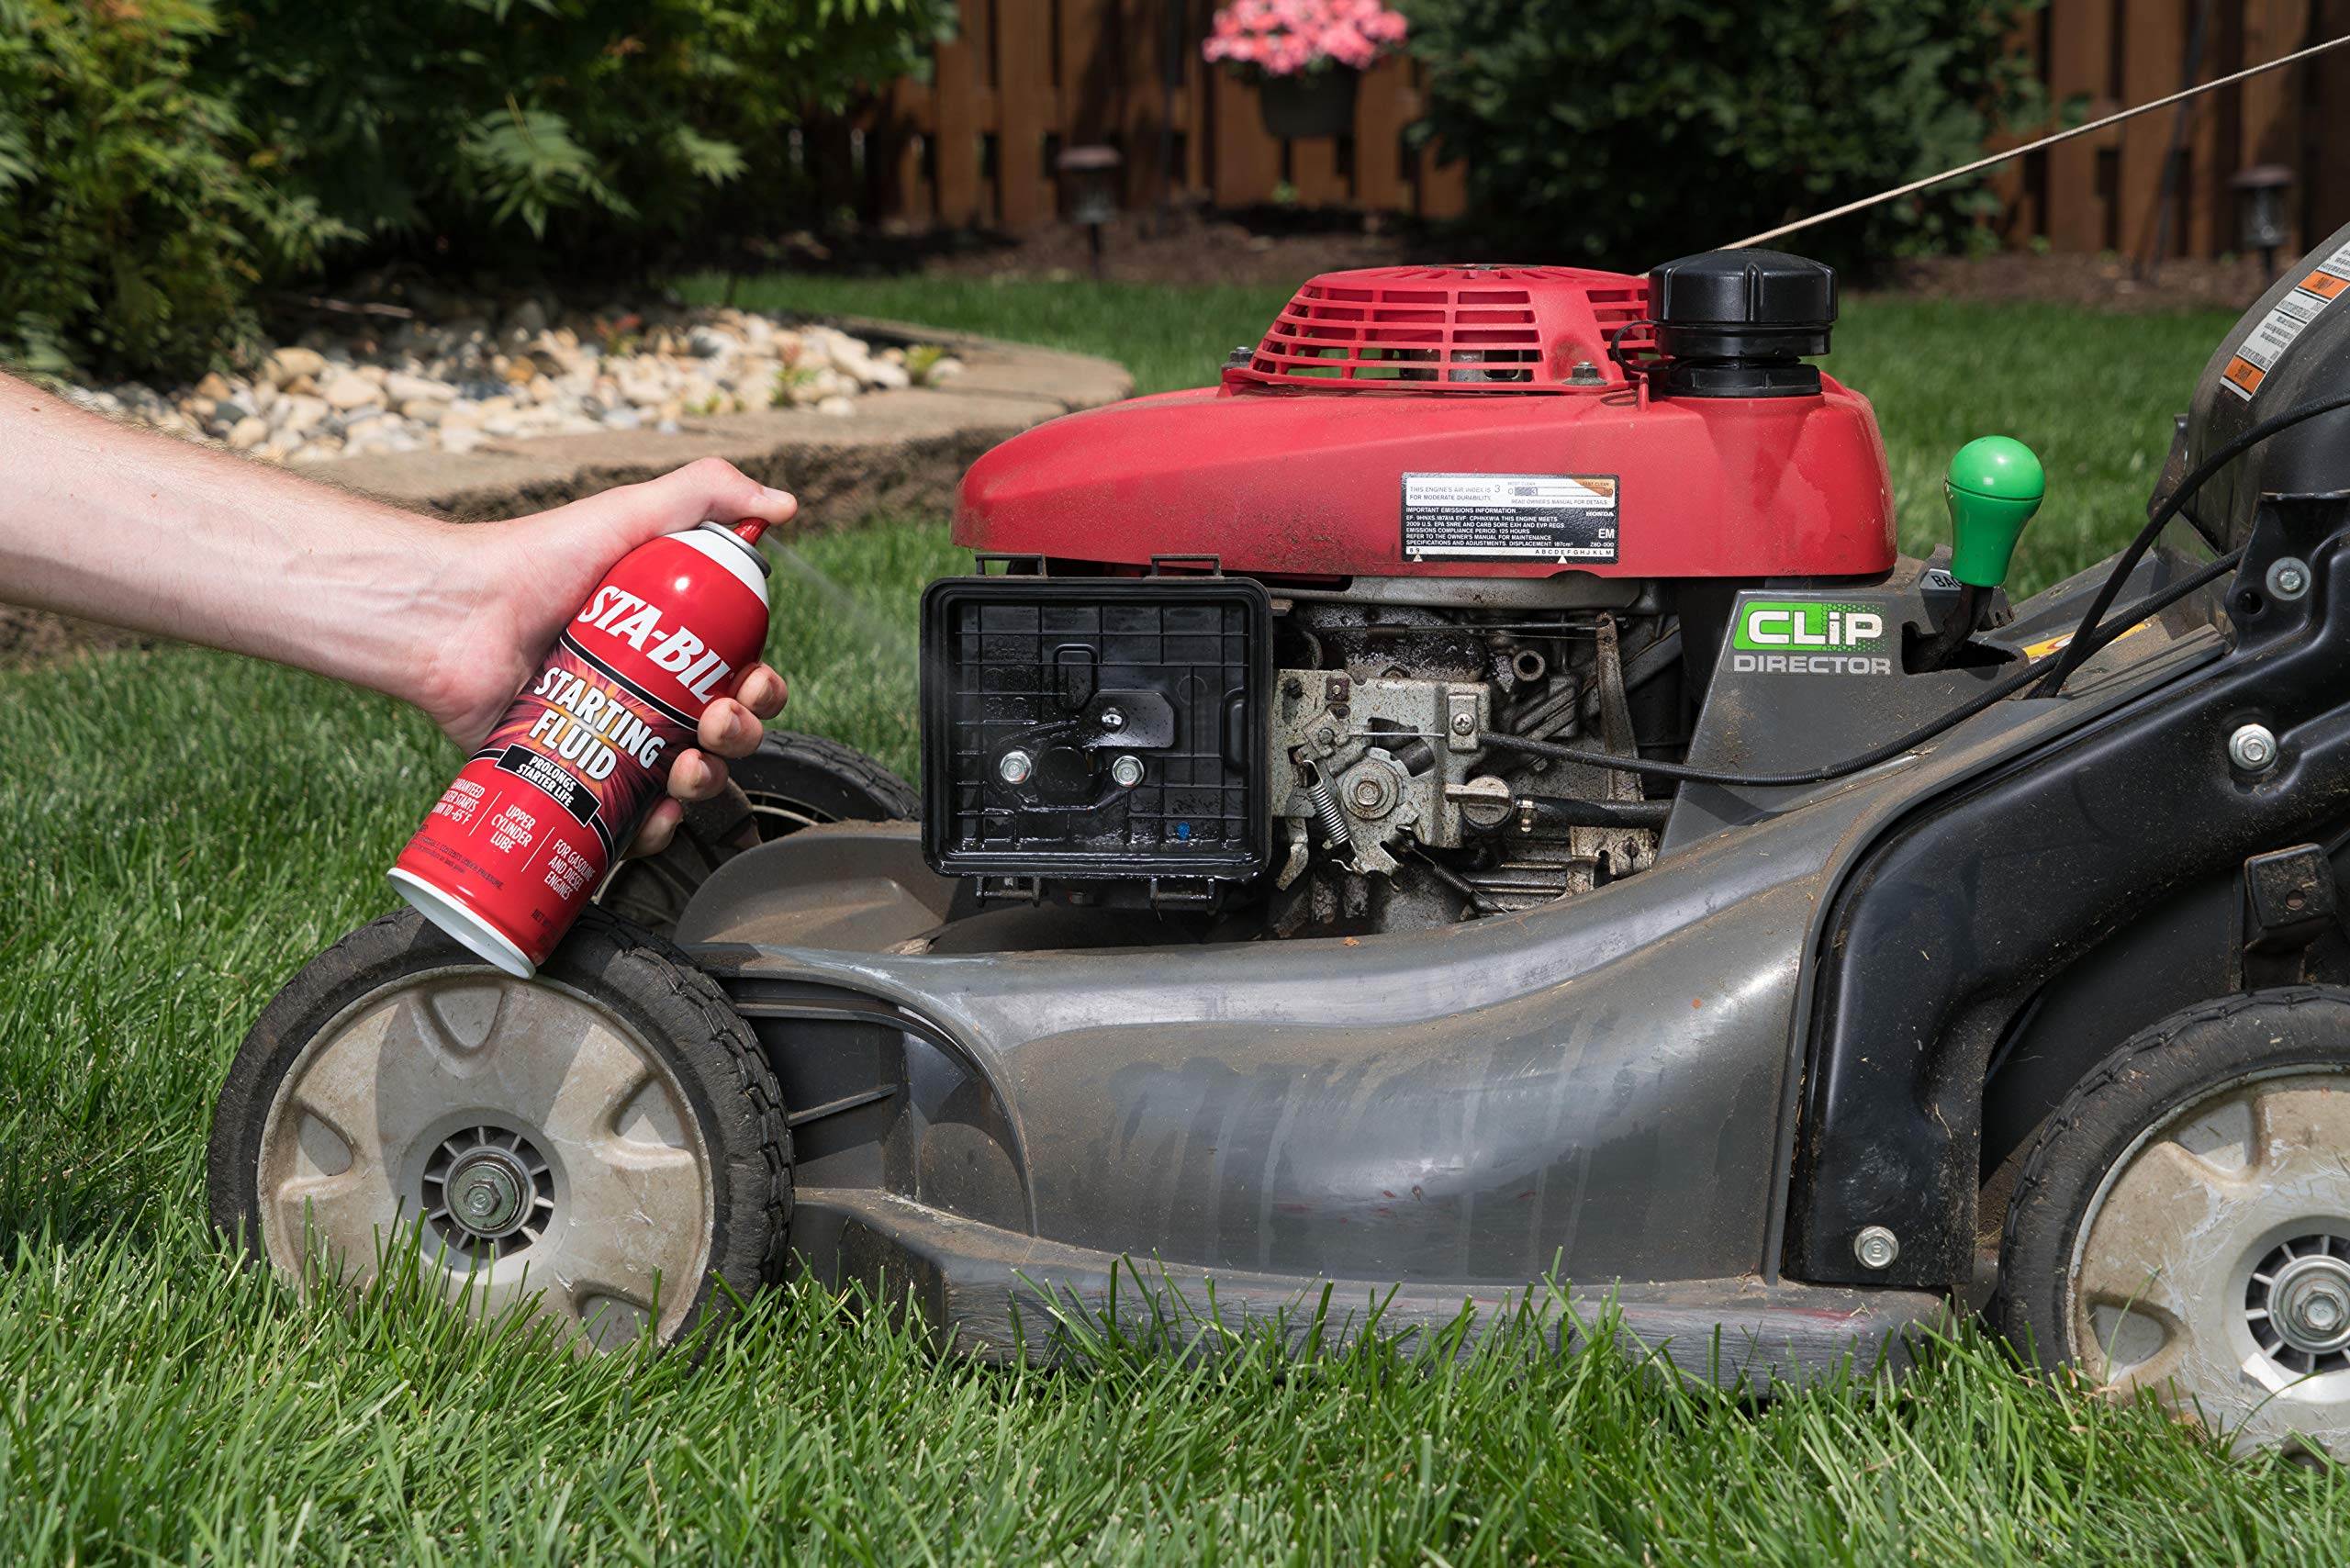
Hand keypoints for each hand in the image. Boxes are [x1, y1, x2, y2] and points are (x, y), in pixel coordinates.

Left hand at [415, 458, 795, 856]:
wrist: (453, 616)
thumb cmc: (531, 560)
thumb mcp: (628, 513)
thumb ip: (706, 493)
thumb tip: (786, 503)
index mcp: (669, 642)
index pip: (738, 676)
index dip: (761, 689)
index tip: (751, 683)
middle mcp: (645, 691)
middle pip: (721, 732)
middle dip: (740, 736)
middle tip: (716, 722)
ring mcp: (609, 738)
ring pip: (683, 780)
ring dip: (706, 783)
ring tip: (686, 768)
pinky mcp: (570, 776)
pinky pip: (624, 818)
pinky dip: (650, 830)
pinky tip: (654, 818)